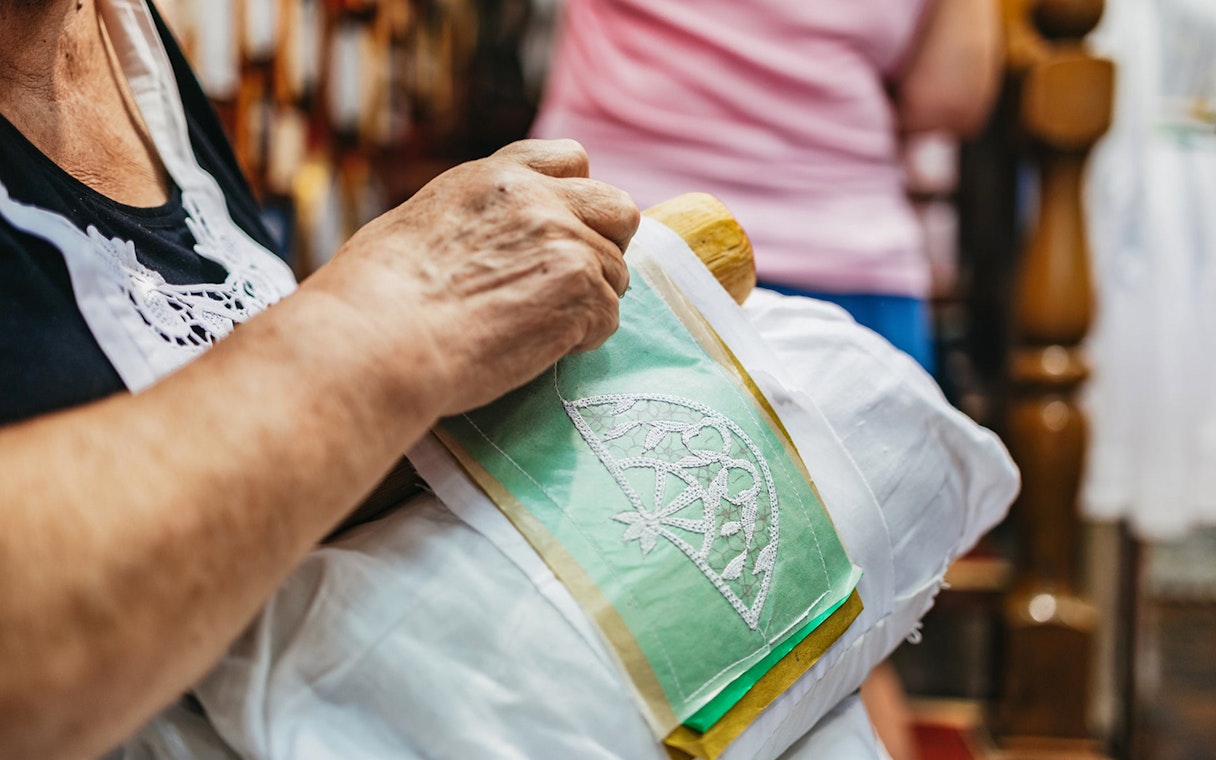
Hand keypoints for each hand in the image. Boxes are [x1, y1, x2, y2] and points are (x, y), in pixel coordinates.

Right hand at [314, 139, 638, 416]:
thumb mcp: (418, 223)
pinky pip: (607, 318)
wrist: (375, 339)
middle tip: (568, 286)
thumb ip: (473, 220)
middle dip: (605, 247)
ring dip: (588, 303)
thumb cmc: (372, 299)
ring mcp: (563, 240)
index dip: (576, 201)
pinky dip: (582, 339)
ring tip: (537, 328)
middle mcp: (536, 198)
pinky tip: (537, 349)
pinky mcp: (578, 289)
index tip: (558, 233)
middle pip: (618, 210)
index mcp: (494, 178)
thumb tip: (482, 245)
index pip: (572, 160)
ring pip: (616, 273)